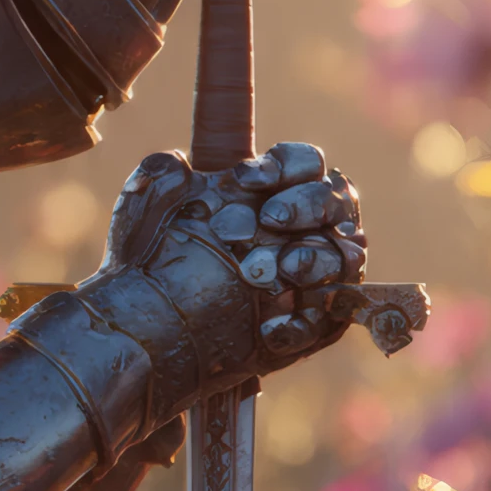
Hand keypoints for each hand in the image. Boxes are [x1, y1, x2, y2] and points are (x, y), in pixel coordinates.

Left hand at [101, 139, 364, 386]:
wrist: (147, 325)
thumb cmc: (155, 258)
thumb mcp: (147, 213)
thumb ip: (161, 177)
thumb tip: (175, 161)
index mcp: (279, 191)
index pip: (307, 163)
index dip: (284, 165)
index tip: (244, 179)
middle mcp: (309, 228)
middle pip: (335, 201)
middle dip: (308, 204)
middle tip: (270, 218)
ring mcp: (317, 276)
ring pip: (343, 257)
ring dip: (316, 258)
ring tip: (285, 266)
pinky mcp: (314, 323)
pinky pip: (328, 319)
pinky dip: (303, 323)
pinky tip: (270, 328)